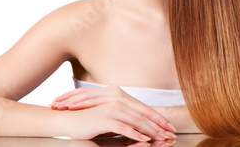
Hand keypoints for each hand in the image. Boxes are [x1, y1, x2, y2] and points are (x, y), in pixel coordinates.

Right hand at [49, 85, 176, 140]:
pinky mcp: (105, 118)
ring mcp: (111, 108)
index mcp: (121, 99)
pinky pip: (124, 127)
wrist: (69, 120)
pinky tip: (144, 140)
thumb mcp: (111, 120)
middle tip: (170, 135)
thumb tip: (143, 130)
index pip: (144, 109)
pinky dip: (135, 134)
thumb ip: (126, 121)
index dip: (158, 119)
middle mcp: (118, 101)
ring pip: (136, 121)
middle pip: (143, 115)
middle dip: (158, 126)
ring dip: (150, 131)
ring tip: (161, 138)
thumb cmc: (90, 122)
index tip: (170, 128)